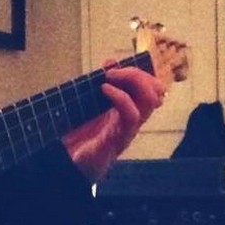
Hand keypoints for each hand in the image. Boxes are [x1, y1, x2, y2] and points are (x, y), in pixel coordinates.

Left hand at [62, 65, 165, 181]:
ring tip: (110, 77)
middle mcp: (134, 119)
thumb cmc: (80, 135)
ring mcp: (128, 129)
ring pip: (150, 100)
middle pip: (156, 91)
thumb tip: (111, 61)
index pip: (153, 87)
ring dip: (132, 80)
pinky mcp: (119, 139)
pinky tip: (104, 90)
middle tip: (114, 71)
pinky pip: (131, 115)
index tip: (115, 66)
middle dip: (138, 73)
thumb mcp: (90, 104)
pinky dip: (120, 96)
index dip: (141, 71)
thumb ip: (102, 83)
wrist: (68, 163)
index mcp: (129, 109)